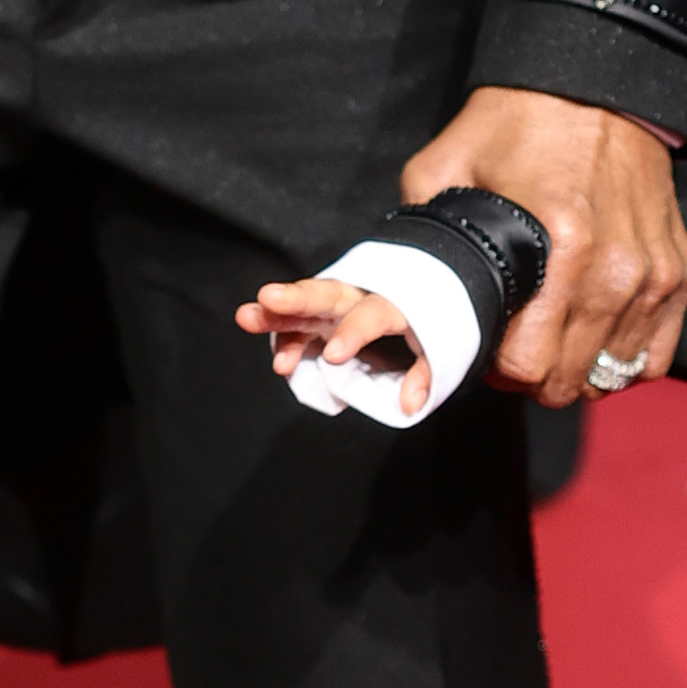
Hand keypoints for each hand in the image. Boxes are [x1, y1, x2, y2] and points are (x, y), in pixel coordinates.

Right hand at [239, 273, 440, 416]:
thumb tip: (410, 403)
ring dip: (274, 314)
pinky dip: (286, 342)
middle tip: (267, 298)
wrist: (423, 284)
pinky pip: (299, 329)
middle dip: (296, 298)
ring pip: (302, 308)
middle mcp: (357, 298)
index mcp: (391, 302)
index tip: (334, 356)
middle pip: (326, 295)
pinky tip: (280, 362)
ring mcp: (334, 307)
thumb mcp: (440, 343)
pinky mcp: (320, 319)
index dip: (352, 333)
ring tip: (246, 317)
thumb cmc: (426, 318)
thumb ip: (425, 371)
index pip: (370, 314)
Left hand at [399, 88, 686, 404]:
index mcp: (562, 246)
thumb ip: (422, 232)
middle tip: (516, 345)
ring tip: (554, 336)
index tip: (486, 349)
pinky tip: (594, 337)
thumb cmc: (518, 123)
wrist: (596, 82)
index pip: (527, 365)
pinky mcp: (679, 273)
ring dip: (576, 369)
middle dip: (533, 376)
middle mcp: (617, 270)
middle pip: (568, 381)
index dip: (495, 369)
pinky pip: (653, 356)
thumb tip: (398, 290)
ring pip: (610, 375)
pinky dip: (621, 359)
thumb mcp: (446, 165)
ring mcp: (654, 275)